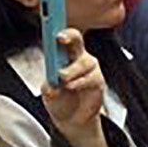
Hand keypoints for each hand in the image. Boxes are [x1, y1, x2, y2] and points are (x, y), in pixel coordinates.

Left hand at [39, 29, 108, 146]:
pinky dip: (80, 83)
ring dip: (72, 70)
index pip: (62, 36)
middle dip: (68, 35)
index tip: (52, 27)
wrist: (72, 118)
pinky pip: (92, 78)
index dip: (58, 29)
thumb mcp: (49, 94)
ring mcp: (89, 68)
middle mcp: (77, 57)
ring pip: (84, 62)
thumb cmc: (59, 99)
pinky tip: (72, 86)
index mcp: (62, 54)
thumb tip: (51, 86)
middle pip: (77, 40)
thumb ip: (49, 88)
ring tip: (63, 79)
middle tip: (59, 39)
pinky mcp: (98, 81)